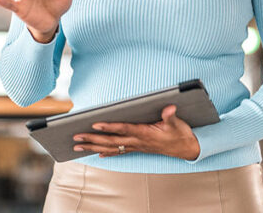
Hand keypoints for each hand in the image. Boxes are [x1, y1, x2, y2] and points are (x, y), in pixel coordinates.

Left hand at [71, 105, 200, 160]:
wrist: (186, 148)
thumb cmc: (180, 134)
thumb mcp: (177, 123)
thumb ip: (170, 116)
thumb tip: (169, 107)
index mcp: (144, 133)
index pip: (123, 129)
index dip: (109, 127)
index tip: (95, 124)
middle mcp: (137, 141)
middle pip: (111, 141)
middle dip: (93, 139)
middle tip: (76, 137)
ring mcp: (136, 146)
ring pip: (111, 148)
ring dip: (94, 147)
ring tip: (78, 145)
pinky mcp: (137, 148)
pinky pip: (119, 152)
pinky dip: (107, 153)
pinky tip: (96, 154)